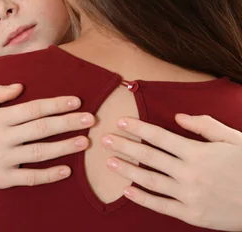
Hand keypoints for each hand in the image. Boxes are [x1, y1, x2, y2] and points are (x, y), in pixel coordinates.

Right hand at [0, 84, 95, 211]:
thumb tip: (19, 86)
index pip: (32, 108)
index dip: (56, 104)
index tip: (76, 100)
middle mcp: (1, 138)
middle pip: (41, 129)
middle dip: (68, 122)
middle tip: (91, 119)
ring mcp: (3, 160)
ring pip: (40, 153)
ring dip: (64, 147)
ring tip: (85, 141)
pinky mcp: (3, 179)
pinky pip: (30, 177)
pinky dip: (49, 175)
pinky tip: (66, 170)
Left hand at [102, 114, 241, 230]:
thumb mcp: (234, 140)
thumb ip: (206, 127)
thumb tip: (178, 117)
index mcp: (198, 152)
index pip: (159, 137)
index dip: (138, 128)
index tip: (120, 121)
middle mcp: (189, 173)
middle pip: (148, 156)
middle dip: (124, 146)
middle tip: (104, 140)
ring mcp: (189, 195)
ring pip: (150, 180)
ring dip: (127, 170)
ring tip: (109, 161)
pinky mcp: (192, 215)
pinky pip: (161, 205)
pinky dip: (142, 198)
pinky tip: (126, 191)